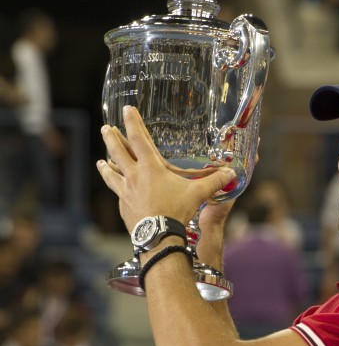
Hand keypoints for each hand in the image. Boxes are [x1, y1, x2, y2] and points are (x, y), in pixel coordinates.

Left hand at [97, 106, 235, 231]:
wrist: (158, 236)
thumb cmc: (176, 211)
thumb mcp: (197, 193)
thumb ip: (214, 181)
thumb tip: (231, 173)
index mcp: (150, 167)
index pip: (139, 138)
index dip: (132, 122)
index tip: (126, 109)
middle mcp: (134, 176)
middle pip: (118, 152)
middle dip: (112, 138)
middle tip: (105, 128)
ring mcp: (126, 192)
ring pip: (112, 173)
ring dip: (106, 165)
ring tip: (100, 160)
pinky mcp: (123, 206)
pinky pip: (117, 192)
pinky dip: (115, 187)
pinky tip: (116, 189)